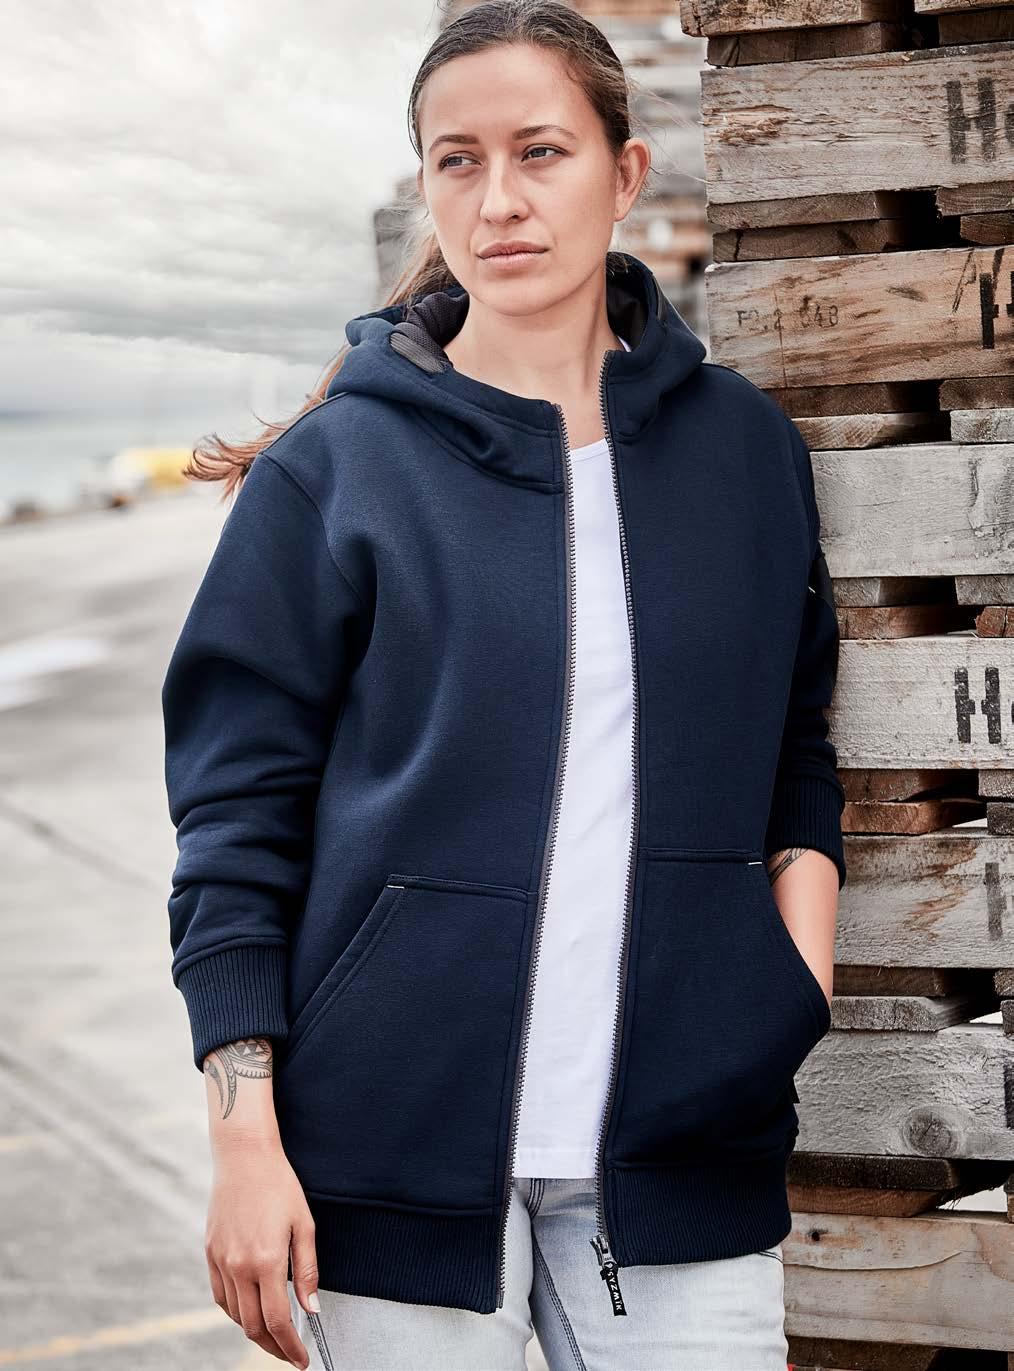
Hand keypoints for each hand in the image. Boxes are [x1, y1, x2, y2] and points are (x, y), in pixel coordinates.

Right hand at [204, 1135, 316, 1367]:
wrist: (244, 1157)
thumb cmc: (280, 1186)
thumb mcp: (304, 1225)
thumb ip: (307, 1270)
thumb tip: (312, 1310)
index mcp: (266, 1261)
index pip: (277, 1321)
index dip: (290, 1347)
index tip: (302, 1360)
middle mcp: (239, 1266)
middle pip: (252, 1326)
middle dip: (273, 1347)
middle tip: (290, 1354)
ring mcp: (221, 1261)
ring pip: (235, 1315)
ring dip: (254, 1332)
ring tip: (274, 1336)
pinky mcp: (210, 1253)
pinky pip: (220, 1296)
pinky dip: (235, 1312)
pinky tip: (249, 1312)